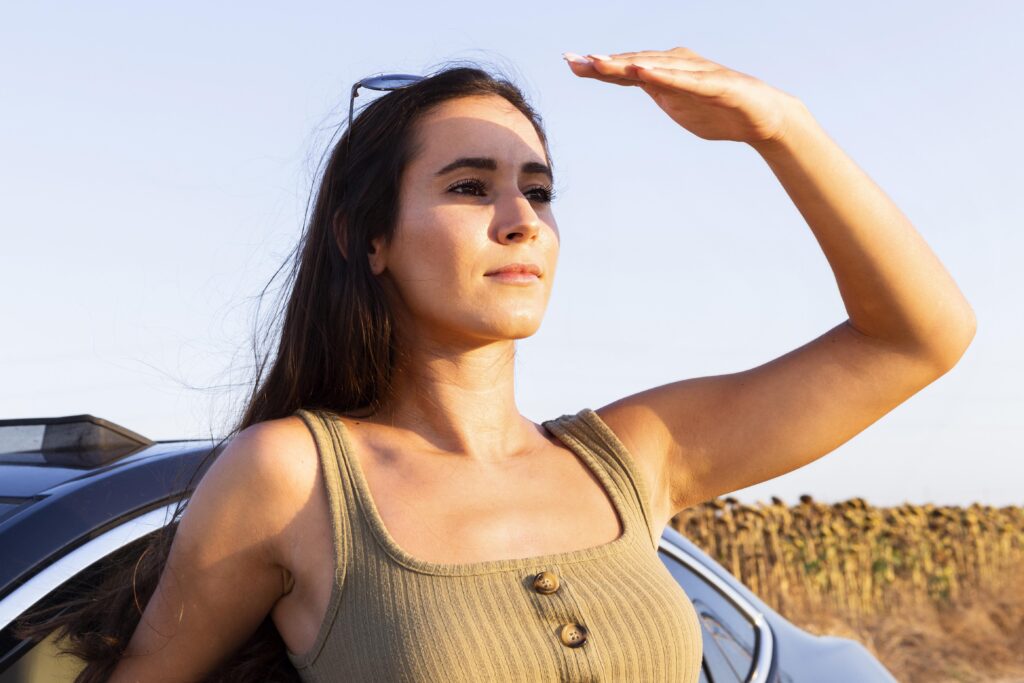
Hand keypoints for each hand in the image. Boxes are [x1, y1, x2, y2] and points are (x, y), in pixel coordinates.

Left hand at [563, 47, 801, 145]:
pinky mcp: (715, 85)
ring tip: (599, 62)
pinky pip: (685, 81)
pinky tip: (642, 71)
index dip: (598, 67)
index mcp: (667, 72)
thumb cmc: (718, 109)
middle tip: (573, 59)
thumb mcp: (677, 103)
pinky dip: (663, 75)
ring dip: (626, 64)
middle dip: (603, 62)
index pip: (626, 69)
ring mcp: (696, 74)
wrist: (763, 118)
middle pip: (635, 63)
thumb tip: (631, 79)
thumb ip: (654, 90)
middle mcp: (679, 65)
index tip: (570, 63)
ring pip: (655, 67)